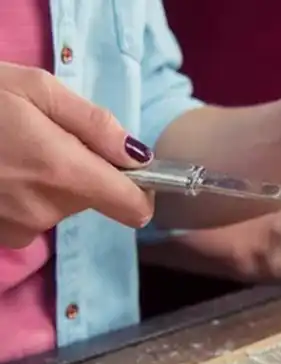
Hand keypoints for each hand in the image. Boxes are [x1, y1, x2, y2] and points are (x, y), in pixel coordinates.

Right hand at [0, 62, 152, 246]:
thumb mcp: (38, 90)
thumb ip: (95, 124)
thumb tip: (138, 155)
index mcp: (63, 174)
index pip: (133, 208)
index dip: (141, 190)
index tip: (133, 173)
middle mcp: (44, 211)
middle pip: (93, 199)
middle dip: (81, 171)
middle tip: (45, 137)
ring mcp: (16, 229)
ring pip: (60, 206)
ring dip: (49, 182)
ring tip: (13, 149)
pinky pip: (30, 216)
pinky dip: (23, 195)